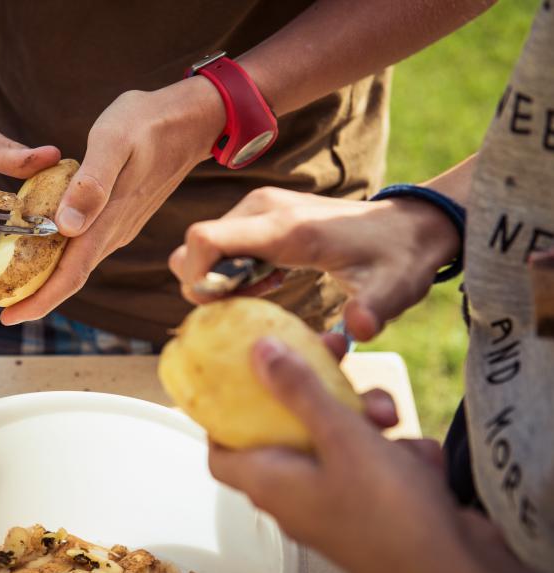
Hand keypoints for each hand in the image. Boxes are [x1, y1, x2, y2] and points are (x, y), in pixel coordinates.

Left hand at [0, 76, 224, 323]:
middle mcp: (114, 232)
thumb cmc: (148, 123)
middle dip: (35, 296)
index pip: (72, 274)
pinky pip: (86, 246)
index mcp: (108, 219)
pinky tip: (40, 246)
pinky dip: (59, 255)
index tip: (8, 317)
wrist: (190, 119)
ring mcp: (119, 226)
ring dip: (46, 277)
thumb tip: (66, 225)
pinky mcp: (120, 215)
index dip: (40, 300)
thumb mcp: (114, 141)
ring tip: (11, 281)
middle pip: (72, 277)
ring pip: (78, 263)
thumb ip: (91, 183)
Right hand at [168, 187, 459, 339]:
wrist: (410, 224)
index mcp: (284, 228)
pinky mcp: (261, 212)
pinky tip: (269, 280)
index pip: (205, 239)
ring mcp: (259, 206)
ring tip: (265, 291)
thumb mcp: (393, 289)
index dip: (196, 277)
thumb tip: (357, 331)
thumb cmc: (398, 259)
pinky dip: (231, 267)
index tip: (218, 308)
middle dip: (206, 283)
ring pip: (205, 244)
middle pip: (195, 244)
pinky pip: (222, 241)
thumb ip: (374, 309)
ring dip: (219, 276)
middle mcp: (262, 208)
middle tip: (250, 304)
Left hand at [209, 338, 546, 572]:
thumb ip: (299, 391)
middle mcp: (298, 496)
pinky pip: (378, 463)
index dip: (223, 416)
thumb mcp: (341, 437)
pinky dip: (399, 454)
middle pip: (290, 430)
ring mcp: (339, 502)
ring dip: (368, 420)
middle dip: (318, 393)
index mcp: (271, 484)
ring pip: (342, 440)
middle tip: (336, 359)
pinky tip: (419, 461)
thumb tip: (259, 353)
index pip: (222, 452)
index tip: (240, 378)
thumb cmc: (392, 519)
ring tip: (390, 415)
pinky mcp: (378, 507)